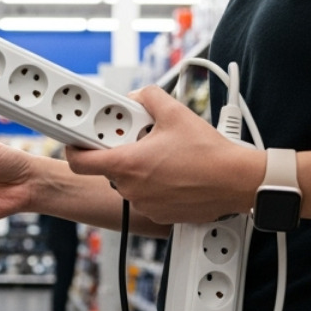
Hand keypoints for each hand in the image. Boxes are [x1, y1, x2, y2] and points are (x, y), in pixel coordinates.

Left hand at [64, 86, 266, 225]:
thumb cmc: (209, 154)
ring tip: (166, 156)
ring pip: (130, 182)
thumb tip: (138, 96)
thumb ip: (149, 97)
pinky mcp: (158, 214)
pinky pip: (147, 196)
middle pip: (110, 168)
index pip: (79, 162)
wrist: (235, 182)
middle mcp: (131, 189)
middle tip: (142, 139)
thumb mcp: (175, 113)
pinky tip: (175, 172)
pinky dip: (155, 184)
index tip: (78, 140)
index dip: (74, 149)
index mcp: (127, 164)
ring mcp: (144, 204)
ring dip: (140, 168)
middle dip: (122, 151)